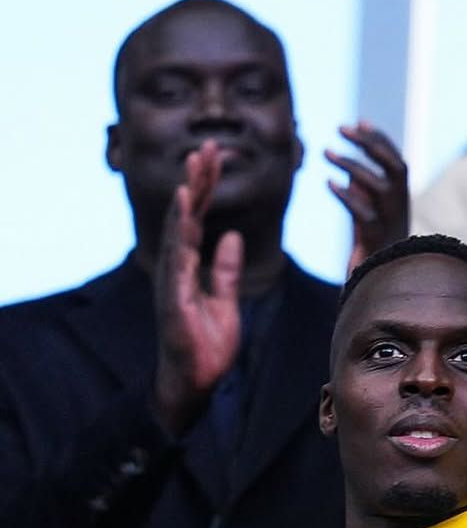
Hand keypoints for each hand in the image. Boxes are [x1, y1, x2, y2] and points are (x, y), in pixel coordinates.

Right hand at [153, 142, 242, 435]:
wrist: (196, 382)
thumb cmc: (207, 345)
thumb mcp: (226, 301)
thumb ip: (226, 270)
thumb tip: (232, 237)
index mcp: (190, 266)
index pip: (199, 218)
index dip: (207, 187)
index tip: (215, 157)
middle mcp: (178, 267)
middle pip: (187, 215)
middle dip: (198, 180)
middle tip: (207, 145)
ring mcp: (173, 280)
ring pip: (178, 229)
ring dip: (187, 195)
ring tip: (194, 165)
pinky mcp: (173, 295)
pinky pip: (177, 255)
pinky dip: (180, 228)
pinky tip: (184, 204)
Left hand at [326, 123, 408, 273]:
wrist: (377, 289)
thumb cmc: (371, 251)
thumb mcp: (367, 217)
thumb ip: (362, 192)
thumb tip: (349, 167)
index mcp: (401, 200)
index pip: (396, 161)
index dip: (380, 139)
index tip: (359, 121)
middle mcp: (401, 208)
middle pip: (396, 167)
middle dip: (370, 144)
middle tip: (341, 128)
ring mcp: (391, 224)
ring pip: (379, 188)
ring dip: (352, 165)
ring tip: (325, 152)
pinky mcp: (376, 241)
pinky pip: (363, 214)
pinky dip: (346, 196)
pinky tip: (328, 183)